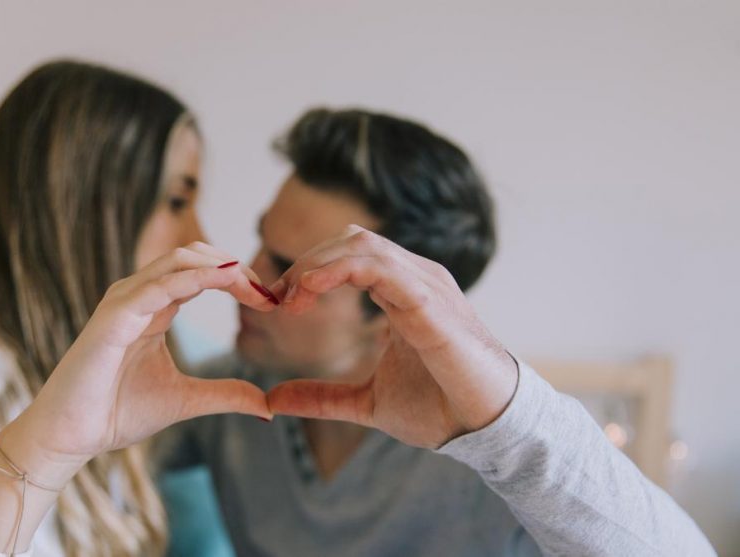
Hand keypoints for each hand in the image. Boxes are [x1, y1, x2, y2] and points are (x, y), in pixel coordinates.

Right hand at [4, 243, 275, 482]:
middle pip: (194, 257)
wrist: (73, 435)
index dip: (238, 279)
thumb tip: (267, 405)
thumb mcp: (186, 400)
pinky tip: (225, 282)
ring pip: (178, 260)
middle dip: (236, 267)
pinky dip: (195, 278)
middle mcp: (139, 296)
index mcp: (154, 307)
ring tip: (254, 285)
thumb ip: (225, 394)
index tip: (271, 301)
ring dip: (221, 267)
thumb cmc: (116, 413)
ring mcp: (124, 301)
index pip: (202, 274)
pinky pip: (159, 285)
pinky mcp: (114, 316)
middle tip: (268, 292)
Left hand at [266, 225, 517, 448]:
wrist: (485, 428)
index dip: (308, 270)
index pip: (349, 254)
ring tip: (291, 296)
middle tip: (277, 300)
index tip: (277, 303)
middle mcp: (415, 278)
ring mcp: (425, 285)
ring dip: (317, 264)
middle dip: (306, 263)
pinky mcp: (429, 303)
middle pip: (350, 240)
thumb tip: (273, 399)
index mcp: (402, 291)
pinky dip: (339, 270)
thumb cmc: (440, 407)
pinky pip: (380, 267)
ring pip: (362, 244)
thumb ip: (322, 397)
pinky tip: (312, 289)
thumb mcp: (366, 402)